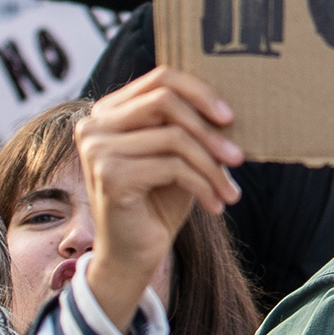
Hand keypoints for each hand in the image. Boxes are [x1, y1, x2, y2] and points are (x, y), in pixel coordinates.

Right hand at [74, 68, 240, 332]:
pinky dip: (203, 186)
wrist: (133, 256)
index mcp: (108, 111)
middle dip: (209, 130)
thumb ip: (188, 125)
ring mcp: (98, 149)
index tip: (230, 118)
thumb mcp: (177, 156)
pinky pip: (173, 167)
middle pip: (165, 100)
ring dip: (212, 166)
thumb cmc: (158, 202)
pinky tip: (215, 205)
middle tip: (238, 157)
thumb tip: (227, 104)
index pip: (160, 78)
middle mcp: (95, 124)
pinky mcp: (110, 175)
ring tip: (231, 191)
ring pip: (175, 137)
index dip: (200, 92)